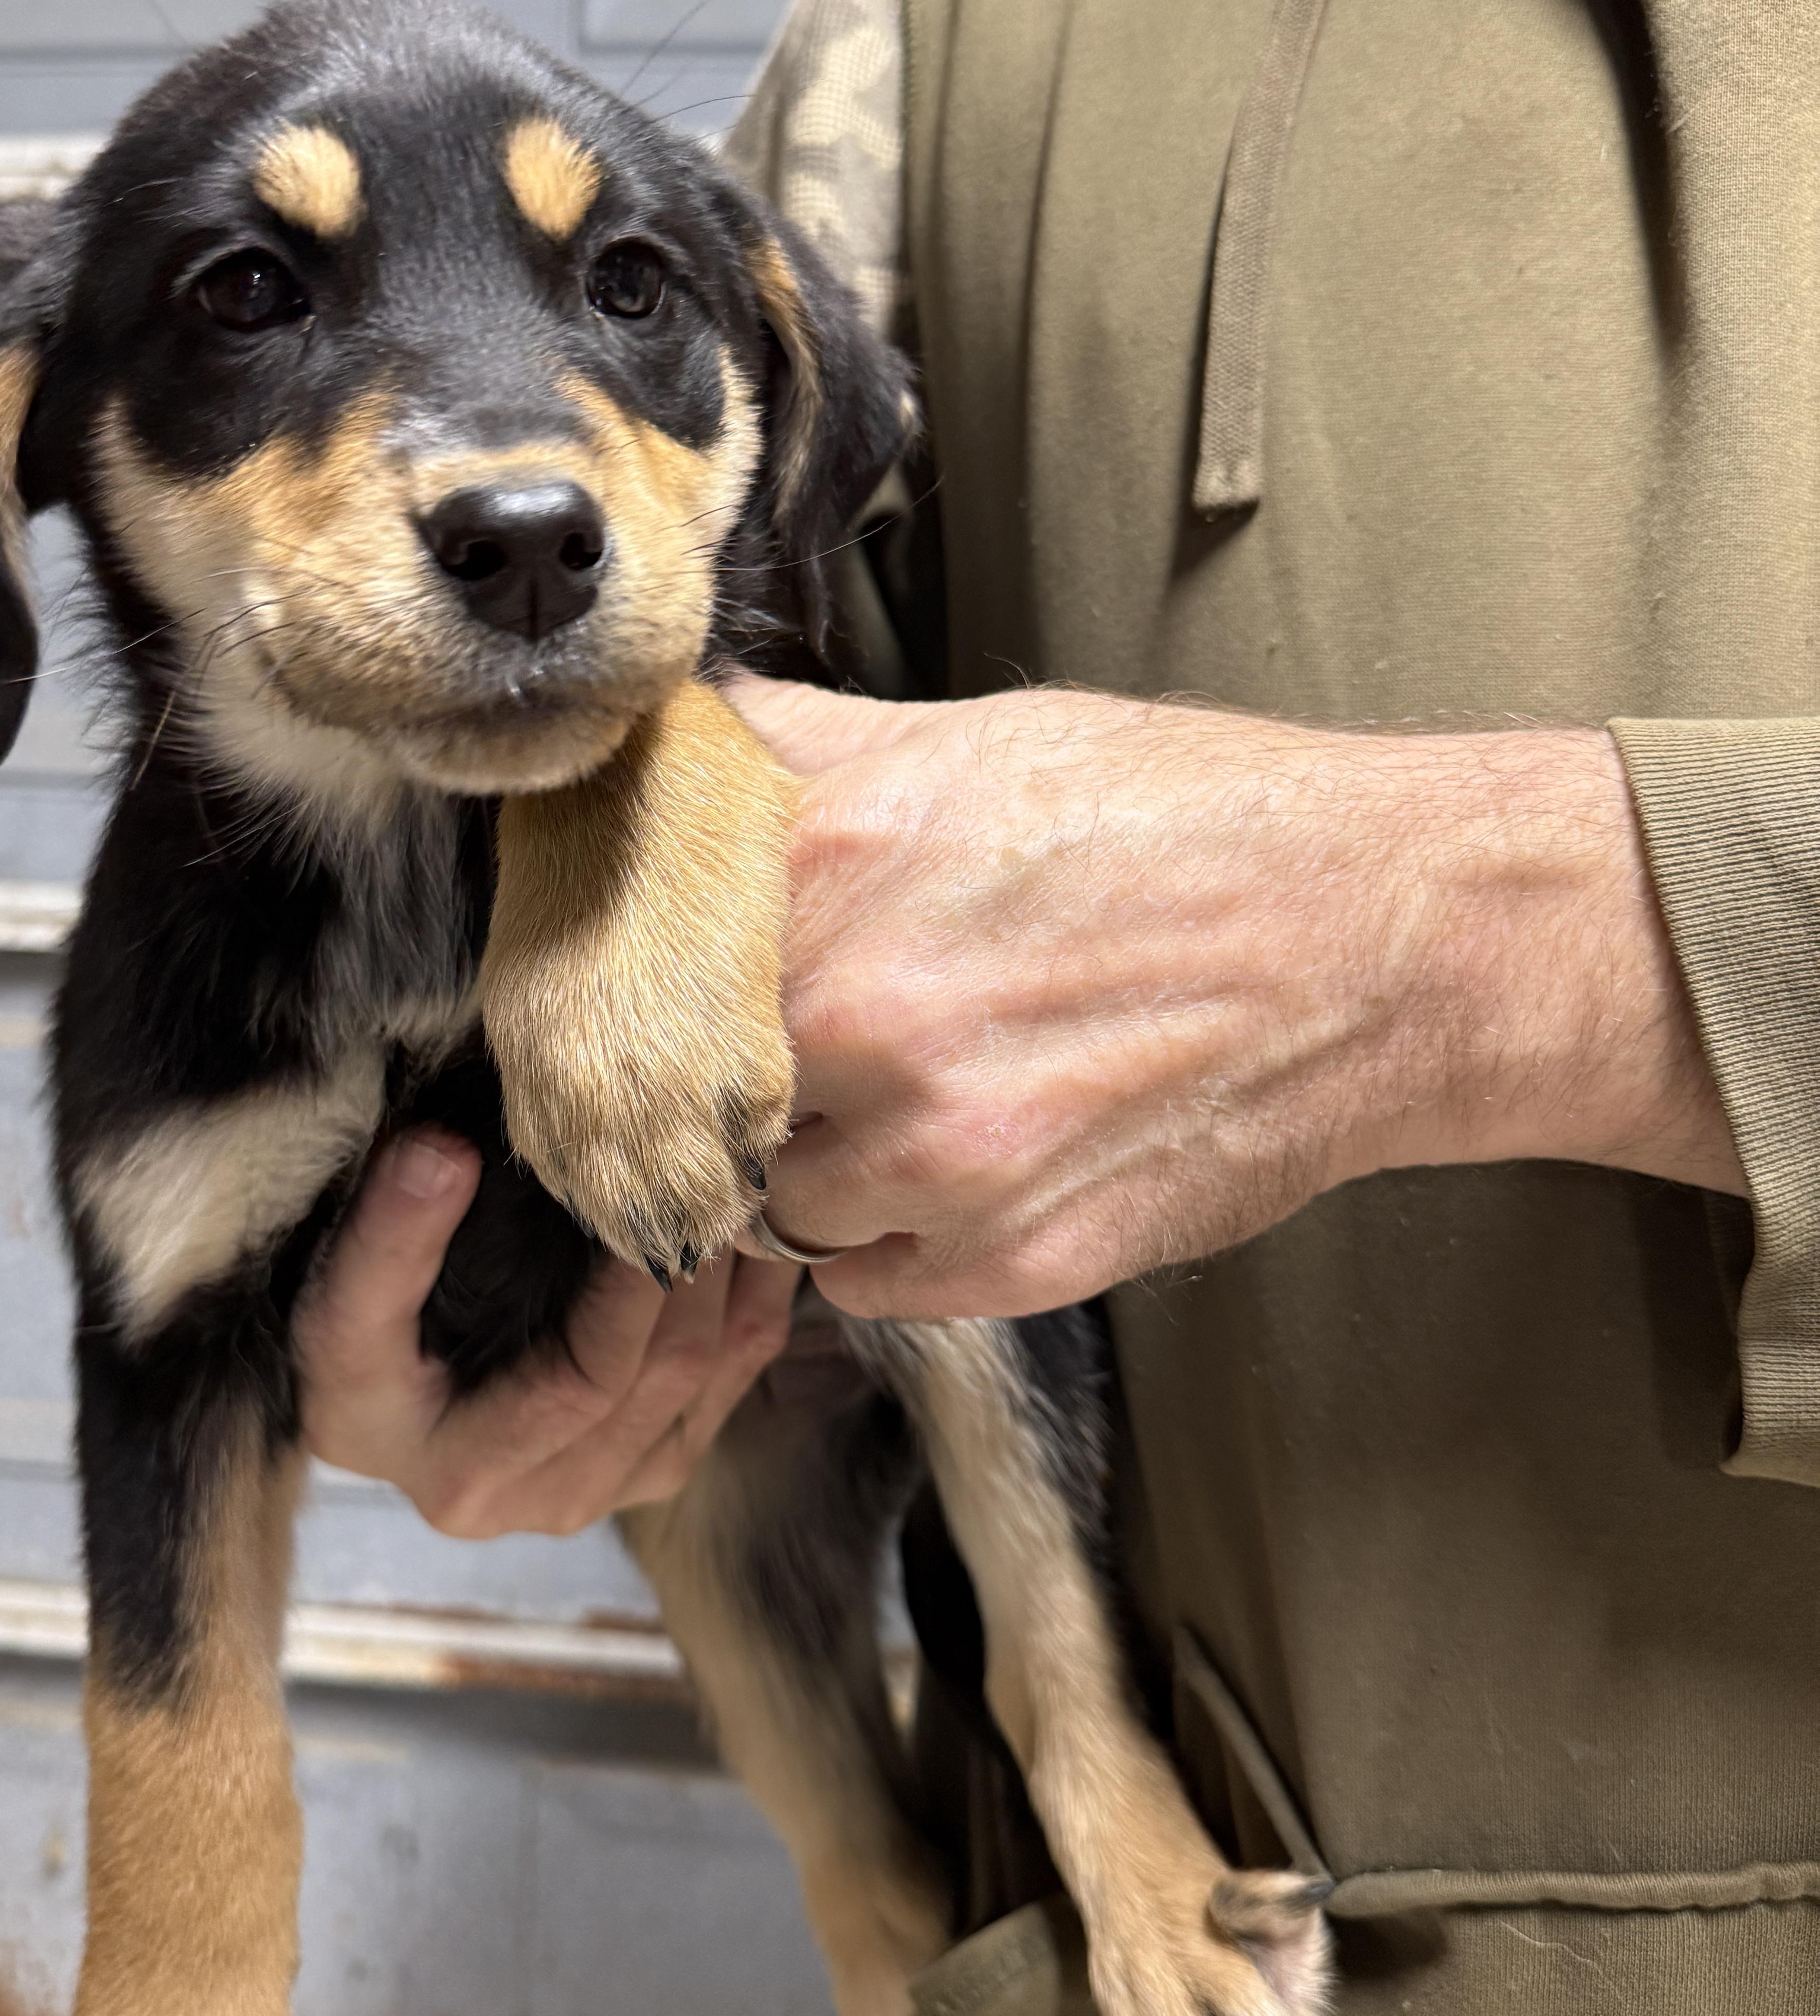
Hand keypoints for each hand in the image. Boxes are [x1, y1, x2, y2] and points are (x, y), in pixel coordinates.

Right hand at [297, 1129, 800, 1535]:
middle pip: (653, 1379)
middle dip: (693, 1268)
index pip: (577, 1381)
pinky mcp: (647, 1472)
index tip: (648, 1190)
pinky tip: (765, 1236)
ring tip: (747, 1186)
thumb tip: (442, 1153)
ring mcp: (602, 1492)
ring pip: (703, 1381)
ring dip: (734, 1282)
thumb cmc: (356, 1349)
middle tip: (716, 1164)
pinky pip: (728, 1386)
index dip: (627, 1289)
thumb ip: (385, 1239)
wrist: (375, 1404)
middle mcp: (540, 1503)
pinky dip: (754, 1306)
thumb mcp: (337, 1305)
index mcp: (461, 1475)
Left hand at [726, 678, 1744, 1321]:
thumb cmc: (1193, 822)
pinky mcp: (1008, 1262)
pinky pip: (866, 1282)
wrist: (1385, 940)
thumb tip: (681, 733)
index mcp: (830, 864)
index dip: (636, 978)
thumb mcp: (979, 739)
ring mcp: (935, 1156)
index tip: (657, 987)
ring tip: (894, 1104)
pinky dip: (888, 1238)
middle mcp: (861, 1017)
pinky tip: (959, 1163)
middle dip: (725, 1081)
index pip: (630, 953)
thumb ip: (804, 752)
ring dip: (809, 1167)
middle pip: (687, 1092)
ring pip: (773, 1204)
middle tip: (789, 1052)